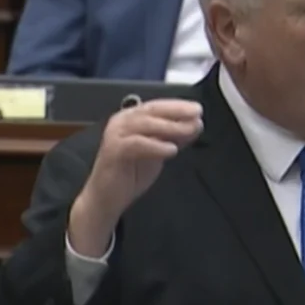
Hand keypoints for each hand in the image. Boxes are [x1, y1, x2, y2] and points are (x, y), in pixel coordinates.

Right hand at [68, 100, 202, 255]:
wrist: (106, 198)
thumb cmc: (130, 174)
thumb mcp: (158, 152)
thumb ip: (174, 137)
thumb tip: (195, 124)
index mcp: (132, 119)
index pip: (157, 107)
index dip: (178, 106)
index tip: (198, 109)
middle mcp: (121, 122)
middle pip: (152, 111)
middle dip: (177, 111)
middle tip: (197, 113)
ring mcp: (115, 135)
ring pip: (145, 124)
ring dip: (170, 126)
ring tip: (190, 129)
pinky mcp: (113, 151)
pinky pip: (136, 144)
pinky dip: (155, 146)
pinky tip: (172, 149)